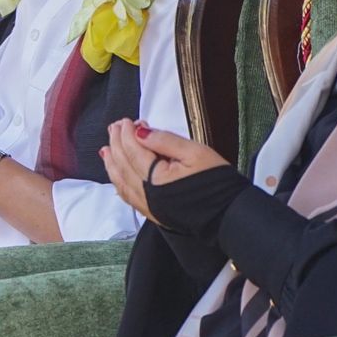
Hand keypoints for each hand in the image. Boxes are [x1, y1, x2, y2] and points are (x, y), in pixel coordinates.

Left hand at [101, 119, 228, 223]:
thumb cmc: (217, 184)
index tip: (126, 120)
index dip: (127, 133)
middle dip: (117, 144)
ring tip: (107, 149)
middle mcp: (147, 193)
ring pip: (121, 181)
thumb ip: (165, 141)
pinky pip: (128, 196)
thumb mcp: (195, 152)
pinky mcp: (153, 212)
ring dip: (113, 163)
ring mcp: (148, 205)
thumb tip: (140, 131)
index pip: (133, 150)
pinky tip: (117, 176)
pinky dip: (119, 183)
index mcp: (156, 178)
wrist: (229, 215)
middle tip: (114, 128)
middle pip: (123, 164)